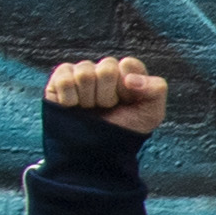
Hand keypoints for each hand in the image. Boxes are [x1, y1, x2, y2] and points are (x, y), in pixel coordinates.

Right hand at [45, 55, 168, 134]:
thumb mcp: (152, 113)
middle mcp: (104, 69)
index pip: (128, 64)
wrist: (98, 150)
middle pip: (106, 69)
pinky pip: (64, 80)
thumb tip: (130, 78)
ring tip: (90, 108)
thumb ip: (156, 89)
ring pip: (85, 74)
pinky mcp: (59, 80)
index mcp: (127, 72)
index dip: (128, 87)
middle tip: (107, 107)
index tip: (128, 101)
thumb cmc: (125, 129)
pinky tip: (73, 107)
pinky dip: (70, 99)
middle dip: (108, 95)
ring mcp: (80, 73)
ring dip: (89, 99)